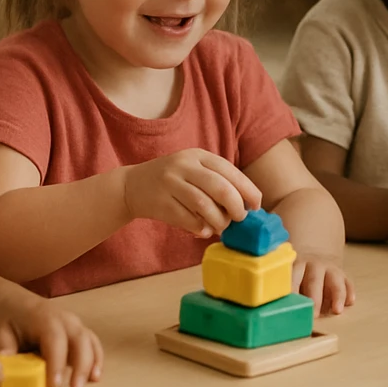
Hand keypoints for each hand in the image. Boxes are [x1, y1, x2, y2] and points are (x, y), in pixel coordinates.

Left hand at [0, 290, 102, 386]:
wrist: (11, 301)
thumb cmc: (4, 318)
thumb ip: (5, 350)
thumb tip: (7, 372)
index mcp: (44, 318)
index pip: (55, 340)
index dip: (56, 362)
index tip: (54, 385)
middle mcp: (64, 318)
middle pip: (79, 339)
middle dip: (81, 364)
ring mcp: (73, 323)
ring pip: (89, 340)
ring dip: (92, 362)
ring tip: (92, 382)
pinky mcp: (77, 331)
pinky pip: (92, 342)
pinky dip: (96, 358)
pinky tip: (95, 376)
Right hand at [122, 148, 262, 237]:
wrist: (131, 186)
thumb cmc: (173, 181)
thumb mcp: (194, 170)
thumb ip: (217, 181)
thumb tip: (247, 205)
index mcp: (198, 156)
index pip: (230, 171)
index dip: (247, 189)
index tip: (256, 205)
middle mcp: (184, 166)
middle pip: (220, 187)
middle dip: (236, 206)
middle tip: (240, 218)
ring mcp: (170, 184)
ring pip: (204, 205)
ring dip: (218, 220)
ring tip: (221, 227)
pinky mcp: (160, 203)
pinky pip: (187, 219)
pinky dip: (200, 227)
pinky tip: (203, 230)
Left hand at [292, 249, 354, 315]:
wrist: (314, 252)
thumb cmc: (297, 273)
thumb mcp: (289, 273)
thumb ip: (286, 288)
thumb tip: (277, 310)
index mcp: (296, 266)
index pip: (293, 279)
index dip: (292, 292)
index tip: (290, 307)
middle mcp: (313, 266)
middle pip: (314, 281)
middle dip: (314, 298)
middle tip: (314, 315)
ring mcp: (330, 269)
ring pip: (334, 281)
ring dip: (337, 296)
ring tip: (337, 310)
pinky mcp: (342, 275)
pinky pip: (348, 283)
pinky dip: (349, 292)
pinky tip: (350, 302)